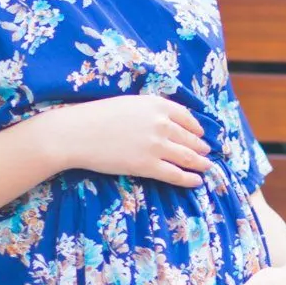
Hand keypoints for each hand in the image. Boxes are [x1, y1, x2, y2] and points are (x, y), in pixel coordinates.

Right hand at [40, 94, 211, 186]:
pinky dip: (189, 179)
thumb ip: (149, 110)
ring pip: (187, 156)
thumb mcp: (128, 103)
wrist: (78, 133)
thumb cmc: (97, 117)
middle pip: (190, 138)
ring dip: (200, 163)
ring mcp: (156, 145)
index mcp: (156, 104)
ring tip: (207, 167)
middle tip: (207, 153)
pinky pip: (175, 174)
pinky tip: (197, 181)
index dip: (196, 128)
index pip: (186, 117)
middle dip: (201, 147)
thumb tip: (164, 121)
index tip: (200, 134)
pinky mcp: (148, 165)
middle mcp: (161, 123)